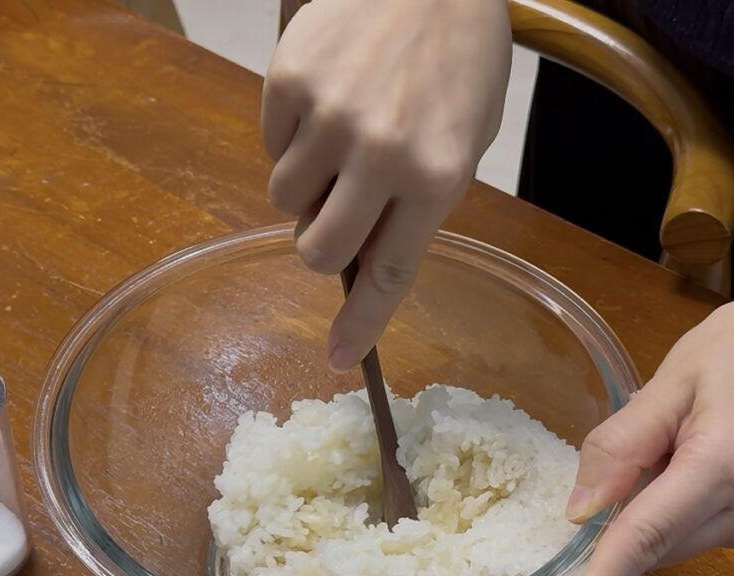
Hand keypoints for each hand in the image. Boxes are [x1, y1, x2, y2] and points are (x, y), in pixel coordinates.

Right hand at [262, 0, 511, 369]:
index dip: (362, 322)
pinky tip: (326, 97)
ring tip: (338, 138)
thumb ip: (414, 205)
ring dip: (305, 187)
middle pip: (319, 250)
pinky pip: (271, 146)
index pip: (389, 270)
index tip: (340, 358)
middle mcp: (381, 153)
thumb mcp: (462, 142)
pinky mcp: (289, 82)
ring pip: (285, 201)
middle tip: (333, 216)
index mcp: (436, 174)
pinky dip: (291, 136)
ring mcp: (331, 117)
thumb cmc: (457, 59)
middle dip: (318, 247)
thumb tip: (356, 259)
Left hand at [543, 249, 733, 575]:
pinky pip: (690, 536)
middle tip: (622, 461)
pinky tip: (686, 462)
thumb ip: (620, 447)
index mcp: (724, 466)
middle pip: (651, 548)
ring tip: (671, 445)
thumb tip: (578, 514)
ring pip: (668, 547)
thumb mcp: (670, 381)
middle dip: (615, 526)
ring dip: (646, 515)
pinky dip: (669, 513)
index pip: (645, 539)